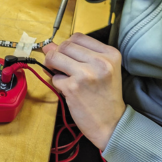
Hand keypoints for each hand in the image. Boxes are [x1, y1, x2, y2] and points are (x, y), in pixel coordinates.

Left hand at [43, 34, 125, 149]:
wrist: (112, 124)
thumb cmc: (105, 96)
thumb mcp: (100, 70)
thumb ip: (78, 55)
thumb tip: (49, 45)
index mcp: (110, 54)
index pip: (78, 37)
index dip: (68, 45)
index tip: (68, 55)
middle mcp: (100, 61)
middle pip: (65, 45)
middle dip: (58, 55)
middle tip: (63, 67)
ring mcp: (85, 74)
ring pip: (55, 57)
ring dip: (54, 67)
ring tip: (65, 77)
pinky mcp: (73, 87)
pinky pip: (54, 77)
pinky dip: (58, 83)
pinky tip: (69, 90)